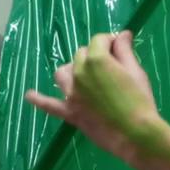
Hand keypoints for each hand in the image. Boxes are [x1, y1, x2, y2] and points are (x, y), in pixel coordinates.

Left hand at [25, 30, 167, 165]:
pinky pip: (49, 105)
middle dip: (94, 55)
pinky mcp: (70, 112)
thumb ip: (125, 51)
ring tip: (82, 74)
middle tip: (110, 65)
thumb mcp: (136, 72)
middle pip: (81, 55)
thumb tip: (122, 34)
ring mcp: (71, 93)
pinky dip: (39, 100)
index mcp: (96, 60)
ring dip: (72, 69)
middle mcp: (79, 73)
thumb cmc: (140, 101)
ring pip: (63, 73)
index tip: (119, 47)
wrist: (135, 134)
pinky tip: (30, 95)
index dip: (110, 42)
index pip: (98, 41)